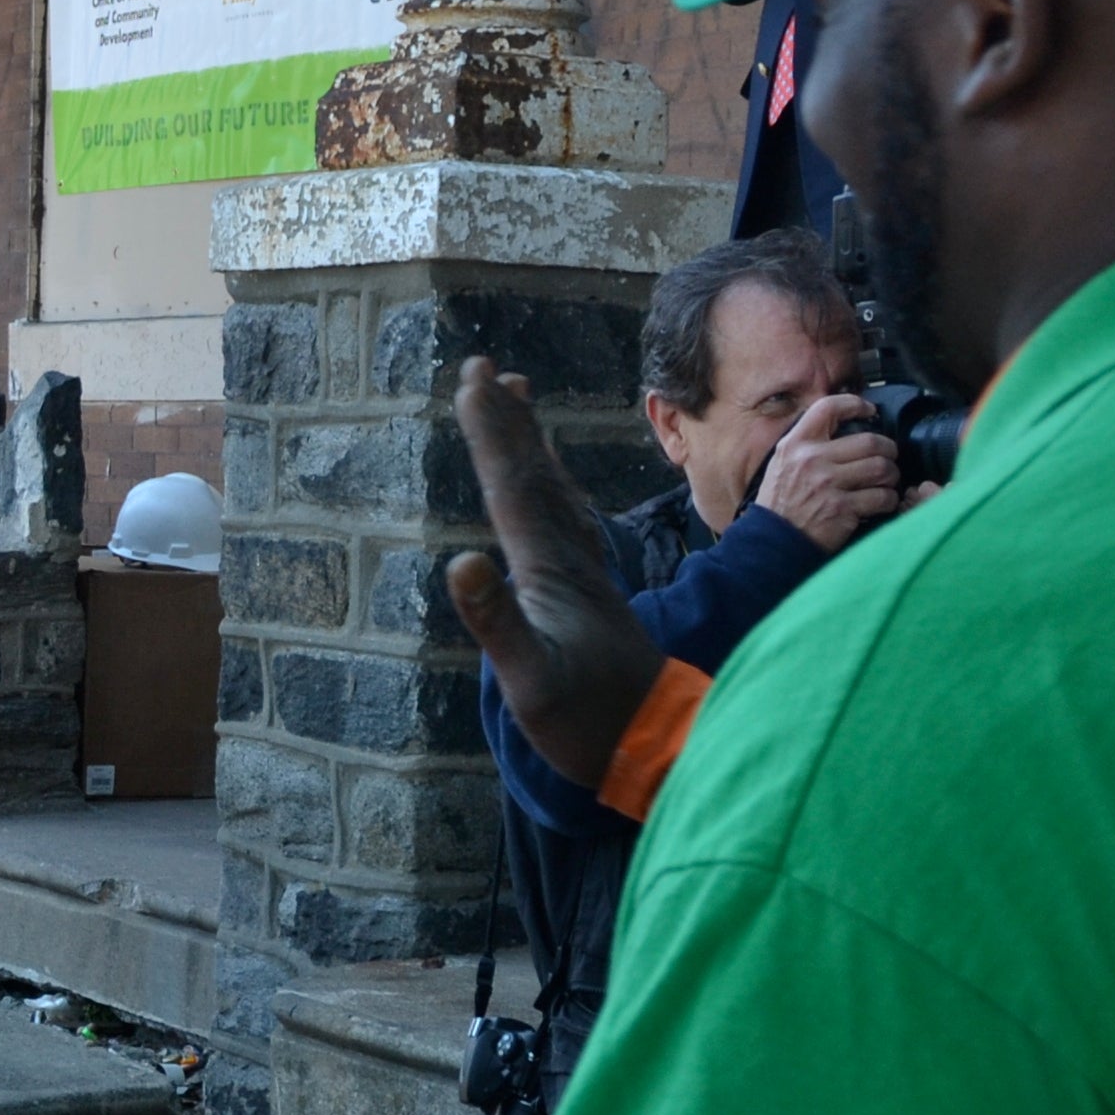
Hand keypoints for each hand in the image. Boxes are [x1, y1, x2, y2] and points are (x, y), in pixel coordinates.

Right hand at [441, 357, 665, 791]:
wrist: (654, 747)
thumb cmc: (587, 723)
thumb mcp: (530, 681)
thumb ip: (497, 622)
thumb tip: (460, 563)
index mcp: (548, 570)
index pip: (513, 486)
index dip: (492, 432)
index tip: (473, 380)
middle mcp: (567, 559)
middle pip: (532, 474)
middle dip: (505, 421)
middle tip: (482, 367)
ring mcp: (581, 572)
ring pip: (551, 489)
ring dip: (529, 442)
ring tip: (515, 397)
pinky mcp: (588, 590)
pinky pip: (565, 516)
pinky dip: (549, 484)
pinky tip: (548, 480)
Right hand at [753, 391, 904, 553]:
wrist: (771, 542)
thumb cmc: (779, 505)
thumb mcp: (781, 464)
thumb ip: (806, 445)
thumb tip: (838, 428)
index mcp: (795, 445)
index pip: (828, 408)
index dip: (855, 404)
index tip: (869, 410)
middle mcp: (812, 460)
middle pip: (869, 440)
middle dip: (887, 449)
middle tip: (888, 457)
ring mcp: (828, 484)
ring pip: (881, 467)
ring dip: (891, 474)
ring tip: (887, 480)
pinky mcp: (842, 509)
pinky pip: (881, 496)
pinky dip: (888, 499)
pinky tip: (882, 502)